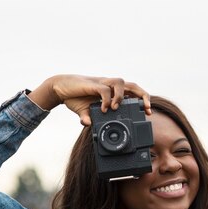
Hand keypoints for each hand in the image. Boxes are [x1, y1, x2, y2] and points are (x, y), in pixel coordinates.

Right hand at [28, 74, 150, 125]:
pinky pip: (104, 90)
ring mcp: (102, 83)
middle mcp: (109, 86)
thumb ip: (89, 119)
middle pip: (133, 85)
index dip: (142, 100)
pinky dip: (107, 99)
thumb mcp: (84, 112)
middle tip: (147, 110)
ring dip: (122, 96)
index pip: (132, 92)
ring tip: (117, 109)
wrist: (60, 88)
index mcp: (112, 91)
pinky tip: (104, 109)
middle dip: (143, 96)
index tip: (148, 112)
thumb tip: (88, 125)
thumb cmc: (75, 98)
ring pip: (120, 83)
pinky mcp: (93, 84)